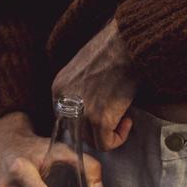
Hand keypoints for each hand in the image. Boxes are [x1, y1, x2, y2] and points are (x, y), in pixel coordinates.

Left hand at [51, 17, 138, 150]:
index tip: (103, 110)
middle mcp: (65, 102)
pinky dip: (119, 137)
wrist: (127, 43)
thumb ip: (80, 89)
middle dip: (97, 127)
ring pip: (92, 139)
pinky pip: (106, 143)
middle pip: (78, 131)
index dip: (86, 117)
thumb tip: (89, 107)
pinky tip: (127, 121)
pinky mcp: (99, 120)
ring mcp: (81, 112)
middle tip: (115, 114)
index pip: (67, 117)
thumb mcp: (84, 68)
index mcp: (59, 88)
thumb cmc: (112, 49)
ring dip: (109, 132)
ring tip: (123, 116)